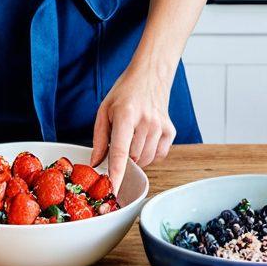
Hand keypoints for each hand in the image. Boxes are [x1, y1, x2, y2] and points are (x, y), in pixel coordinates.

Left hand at [90, 65, 175, 193]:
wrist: (149, 76)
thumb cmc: (124, 93)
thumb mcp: (104, 110)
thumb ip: (99, 138)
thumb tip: (95, 163)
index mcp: (125, 115)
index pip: (119, 151)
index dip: (116, 173)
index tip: (113, 189)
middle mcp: (146, 122)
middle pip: (133, 159)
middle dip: (124, 156)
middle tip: (121, 138)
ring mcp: (161, 126)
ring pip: (146, 160)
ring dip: (136, 157)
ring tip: (132, 136)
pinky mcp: (171, 131)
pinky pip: (159, 156)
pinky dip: (150, 154)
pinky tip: (144, 139)